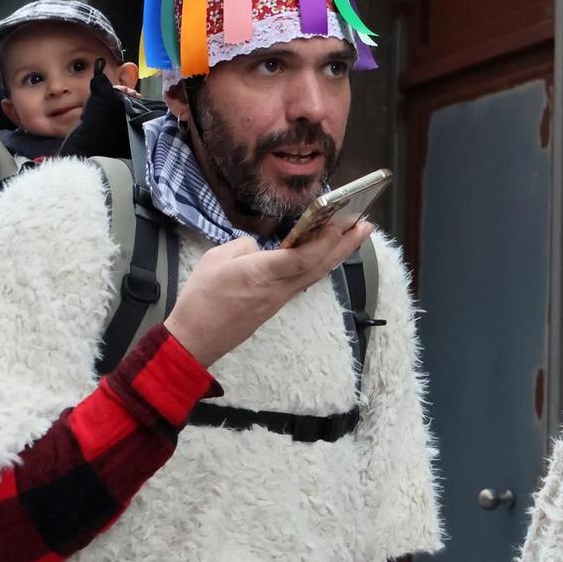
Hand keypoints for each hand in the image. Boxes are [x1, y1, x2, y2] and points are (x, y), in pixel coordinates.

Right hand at [164, 217, 374, 367]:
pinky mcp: (276, 304)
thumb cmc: (202, 298)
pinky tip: (326, 256)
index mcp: (262, 273)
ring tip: (354, 236)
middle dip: (346, 244)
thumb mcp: (216, 259)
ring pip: (316, 273)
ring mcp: (280, 298)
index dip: (326, 240)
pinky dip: (320, 265)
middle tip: (366, 224)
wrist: (195, 339)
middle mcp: (279, 287)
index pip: (303, 257)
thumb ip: (243, 246)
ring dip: (337, 253)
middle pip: (321, 264)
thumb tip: (261, 248)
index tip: (343, 223)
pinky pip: (304, 281)